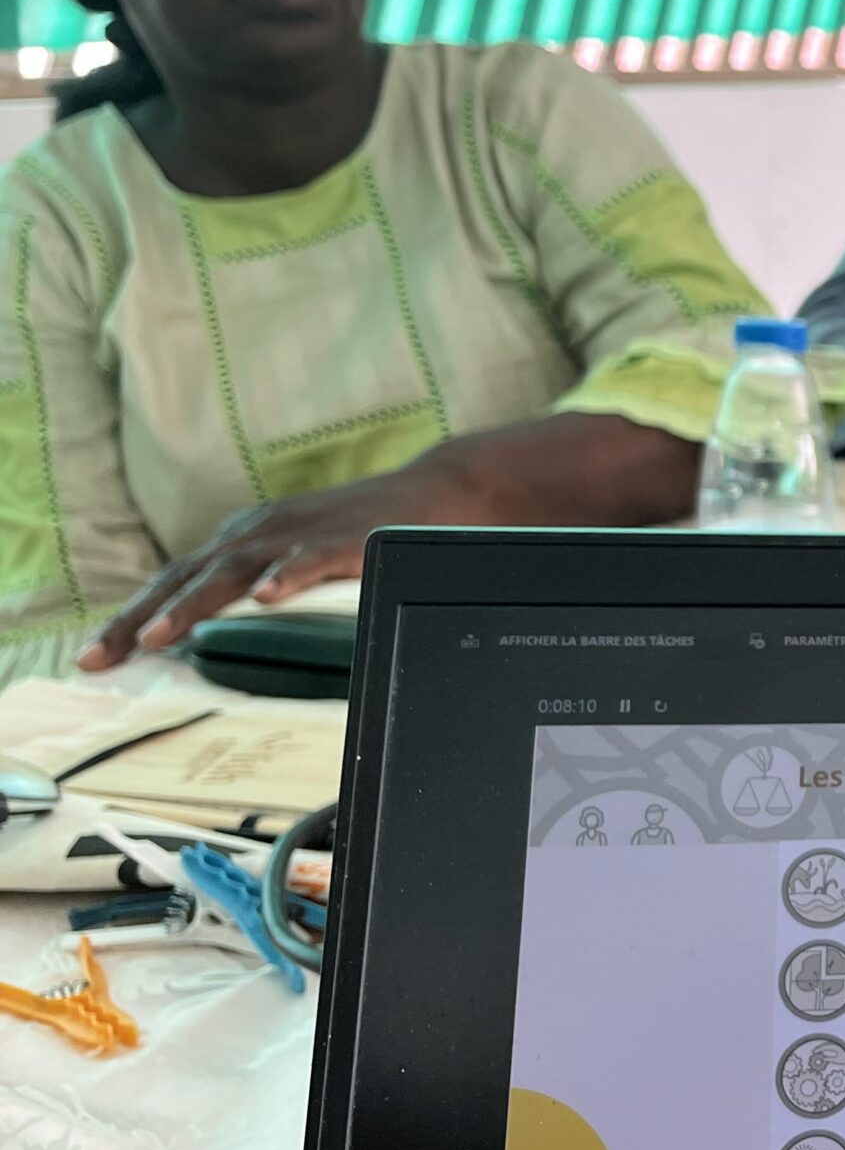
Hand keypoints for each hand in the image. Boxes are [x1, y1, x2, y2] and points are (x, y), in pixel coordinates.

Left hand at [78, 457, 489, 670]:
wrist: (444, 490)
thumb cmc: (370, 531)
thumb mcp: (301, 556)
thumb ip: (263, 585)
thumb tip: (221, 638)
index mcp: (248, 540)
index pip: (175, 580)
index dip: (131, 617)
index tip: (95, 659)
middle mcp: (263, 531)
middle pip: (187, 576)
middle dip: (138, 617)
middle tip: (101, 657)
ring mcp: (303, 532)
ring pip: (234, 570)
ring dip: (192, 604)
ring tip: (158, 636)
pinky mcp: (347, 538)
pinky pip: (309, 560)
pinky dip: (284, 577)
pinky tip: (264, 597)